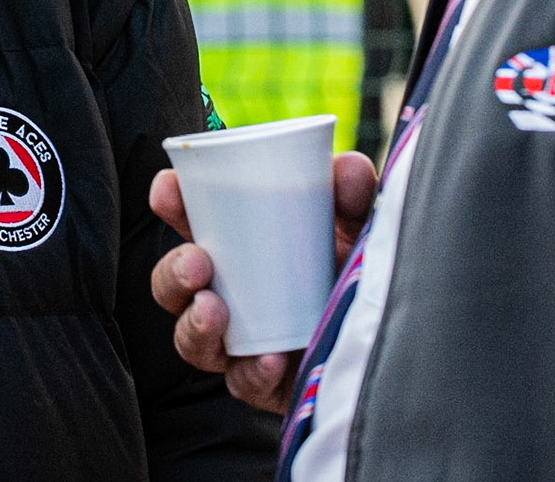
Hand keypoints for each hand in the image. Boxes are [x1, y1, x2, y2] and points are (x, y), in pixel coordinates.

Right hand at [150, 151, 378, 412]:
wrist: (387, 335)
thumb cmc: (357, 273)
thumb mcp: (359, 226)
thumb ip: (354, 194)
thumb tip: (344, 168)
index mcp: (240, 246)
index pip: (192, 222)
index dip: (172, 203)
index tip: (167, 188)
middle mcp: (229, 294)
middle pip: (175, 287)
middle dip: (172, 273)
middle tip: (196, 262)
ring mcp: (241, 343)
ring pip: (192, 341)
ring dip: (194, 326)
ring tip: (213, 311)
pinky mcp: (266, 385)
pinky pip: (244, 383)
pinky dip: (251, 371)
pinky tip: (270, 358)